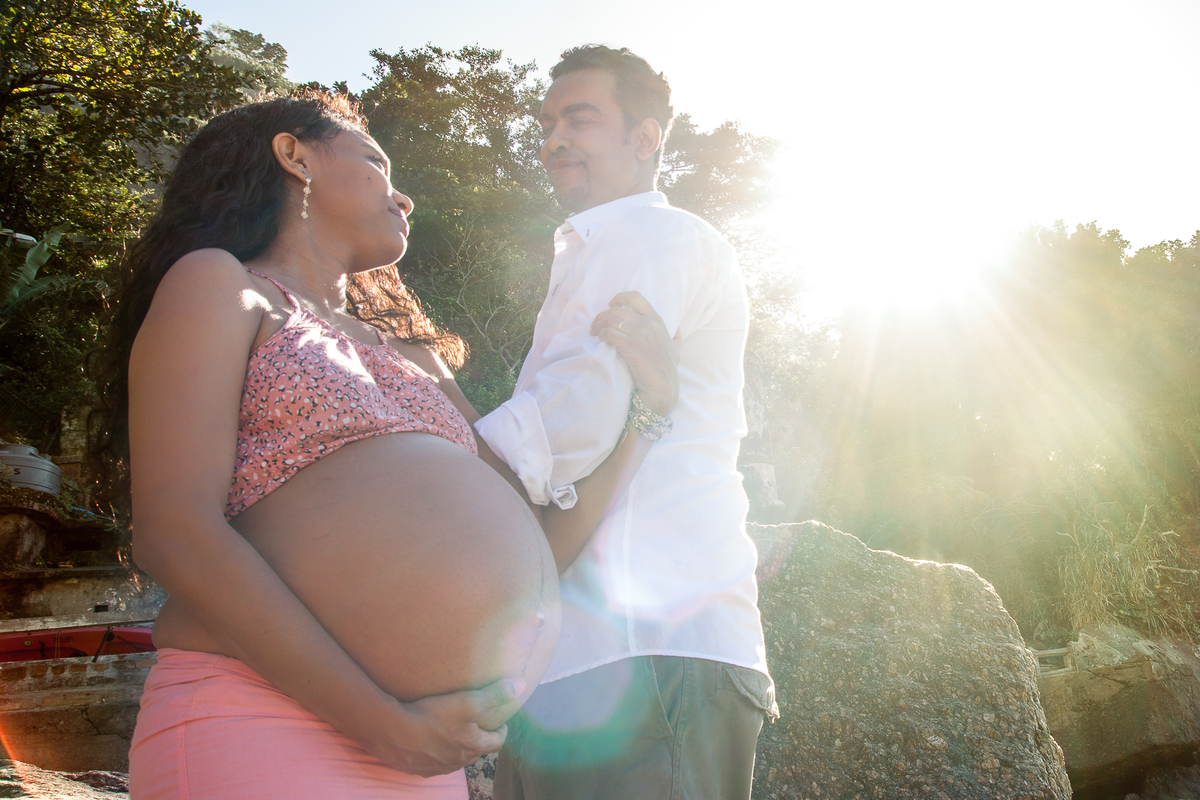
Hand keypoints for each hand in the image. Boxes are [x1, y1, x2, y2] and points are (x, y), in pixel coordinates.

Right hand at [366, 678, 524, 776]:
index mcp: (472, 747)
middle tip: (477, 725)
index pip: (496, 743)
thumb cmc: (432, 716)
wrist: (392, 732)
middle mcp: (457, 762)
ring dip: (457, 747)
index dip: (501, 732)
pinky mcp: (418, 769)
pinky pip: (433, 762)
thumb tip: (520, 686)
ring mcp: (436, 768)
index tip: (500, 723)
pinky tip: (428, 741)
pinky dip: (436, 753)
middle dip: (479, 739)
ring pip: (454, 759)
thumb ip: (495, 694)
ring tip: (453, 731)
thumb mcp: (468, 701)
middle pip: (475, 752)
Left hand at [591, 291, 679, 416]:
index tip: (610, 305)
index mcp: (657, 320)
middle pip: (617, 310)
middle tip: (595, 324)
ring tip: (593, 332)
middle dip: (602, 315)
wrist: (663, 386)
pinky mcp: (630, 345)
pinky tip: (599, 339)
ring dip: (598, 324)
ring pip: (610, 320)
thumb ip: (677, 337)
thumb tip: (678, 330)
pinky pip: (609, 333)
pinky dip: (601, 334)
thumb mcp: (677, 350)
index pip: (636, 297)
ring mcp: (639, 334)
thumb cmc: (667, 369)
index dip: (619, 297)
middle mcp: (648, 324)